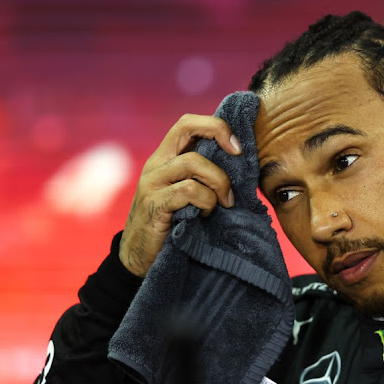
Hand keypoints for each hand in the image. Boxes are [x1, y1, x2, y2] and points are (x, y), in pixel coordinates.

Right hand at [119, 114, 240, 276]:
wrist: (139, 259)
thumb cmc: (174, 226)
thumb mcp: (188, 196)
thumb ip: (204, 178)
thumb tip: (244, 167)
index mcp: (166, 159)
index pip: (187, 124)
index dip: (215, 126)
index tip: (237, 146)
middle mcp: (156, 165)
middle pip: (186, 127)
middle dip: (218, 134)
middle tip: (238, 157)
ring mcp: (152, 183)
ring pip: (193, 163)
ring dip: (218, 181)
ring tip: (224, 203)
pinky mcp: (154, 205)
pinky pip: (189, 191)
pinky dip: (206, 202)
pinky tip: (206, 215)